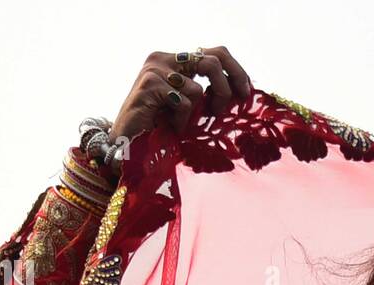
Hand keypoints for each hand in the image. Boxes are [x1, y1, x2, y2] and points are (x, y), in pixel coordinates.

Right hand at [101, 46, 252, 179]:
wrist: (127, 142)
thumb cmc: (160, 128)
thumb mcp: (188, 105)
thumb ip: (206, 92)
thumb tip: (242, 90)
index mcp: (176, 60)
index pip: (215, 53)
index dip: (236, 71)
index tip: (246, 93)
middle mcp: (165, 58)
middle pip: (213, 60)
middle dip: (226, 87)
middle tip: (223, 110)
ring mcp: (155, 68)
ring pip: (197, 88)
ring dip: (193, 114)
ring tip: (179, 125)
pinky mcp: (150, 83)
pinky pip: (184, 102)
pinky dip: (181, 120)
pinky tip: (170, 127)